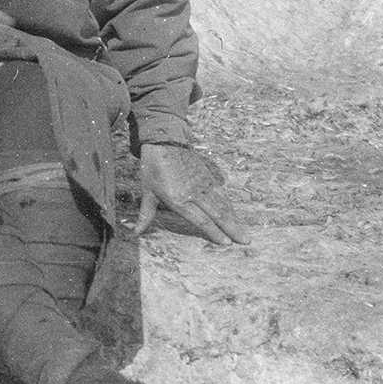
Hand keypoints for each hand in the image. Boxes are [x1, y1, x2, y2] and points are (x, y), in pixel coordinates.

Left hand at [134, 143, 250, 245]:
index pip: (201, 219)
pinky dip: (229, 206)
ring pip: (222, 204)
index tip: (226, 243)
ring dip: (234, 219)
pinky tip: (234, 214)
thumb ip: (146, 215)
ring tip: (244, 232)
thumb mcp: (147, 192)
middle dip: (232, 229)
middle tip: (246, 241)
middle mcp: (194, 193)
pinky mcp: (207, 175)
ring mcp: (203, 183)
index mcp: (179, 199)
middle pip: (218, 214)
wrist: (163, 140)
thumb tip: (136, 233)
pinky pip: (221, 194)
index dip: (214, 232)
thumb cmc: (153, 167)